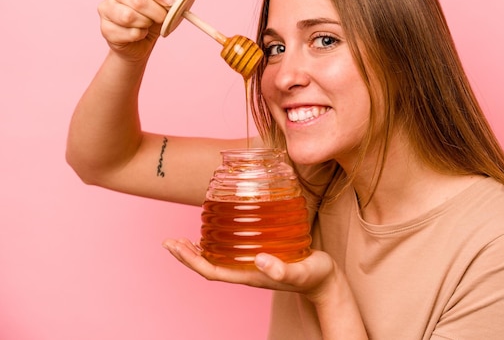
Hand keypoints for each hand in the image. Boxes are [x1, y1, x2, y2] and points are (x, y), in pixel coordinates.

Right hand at [97, 0, 182, 62]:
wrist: (141, 40)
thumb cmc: (153, 13)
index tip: (169, 0)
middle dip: (157, 12)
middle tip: (164, 17)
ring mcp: (105, 7)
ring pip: (129, 16)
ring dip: (146, 23)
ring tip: (149, 23)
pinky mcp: (105, 28)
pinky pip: (128, 33)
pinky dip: (140, 35)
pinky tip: (140, 32)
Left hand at [162, 238, 335, 300]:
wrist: (325, 280)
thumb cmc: (314, 276)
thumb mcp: (301, 271)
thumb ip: (282, 269)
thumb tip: (261, 260)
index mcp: (250, 276)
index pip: (212, 271)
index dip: (191, 260)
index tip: (175, 246)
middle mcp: (246, 271)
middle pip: (208, 266)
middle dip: (187, 255)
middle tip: (169, 241)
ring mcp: (251, 265)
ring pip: (217, 259)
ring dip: (198, 250)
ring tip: (183, 238)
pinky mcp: (260, 256)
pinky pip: (231, 251)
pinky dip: (218, 242)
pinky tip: (218, 231)